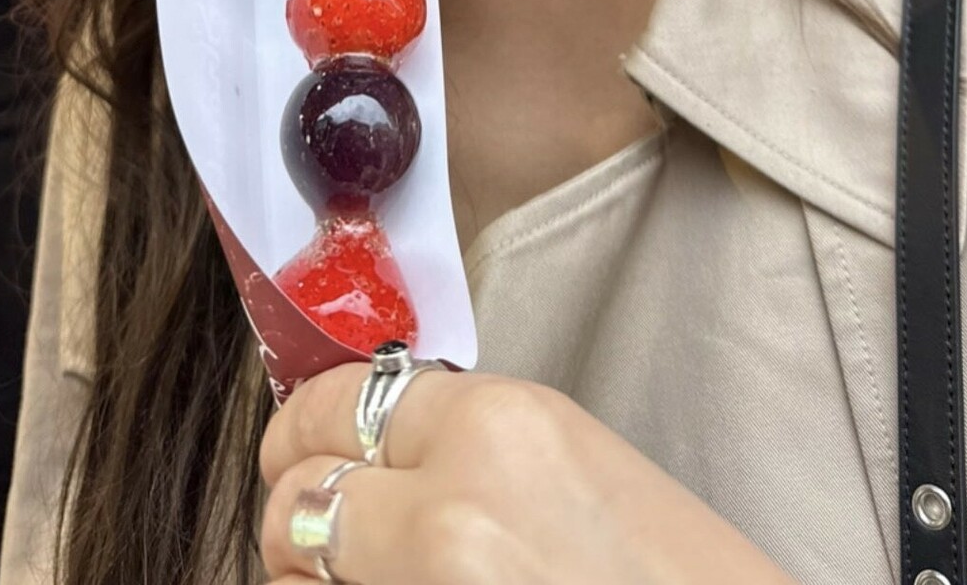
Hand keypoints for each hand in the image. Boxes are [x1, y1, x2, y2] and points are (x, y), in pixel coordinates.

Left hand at [259, 362, 798, 584]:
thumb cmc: (677, 581)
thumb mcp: (576, 469)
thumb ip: (470, 449)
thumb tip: (375, 458)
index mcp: (502, 423)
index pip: (339, 400)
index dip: (302, 430)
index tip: (293, 451)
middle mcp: (452, 500)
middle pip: (298, 493)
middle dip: (289, 513)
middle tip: (305, 537)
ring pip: (300, 570)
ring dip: (307, 578)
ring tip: (348, 584)